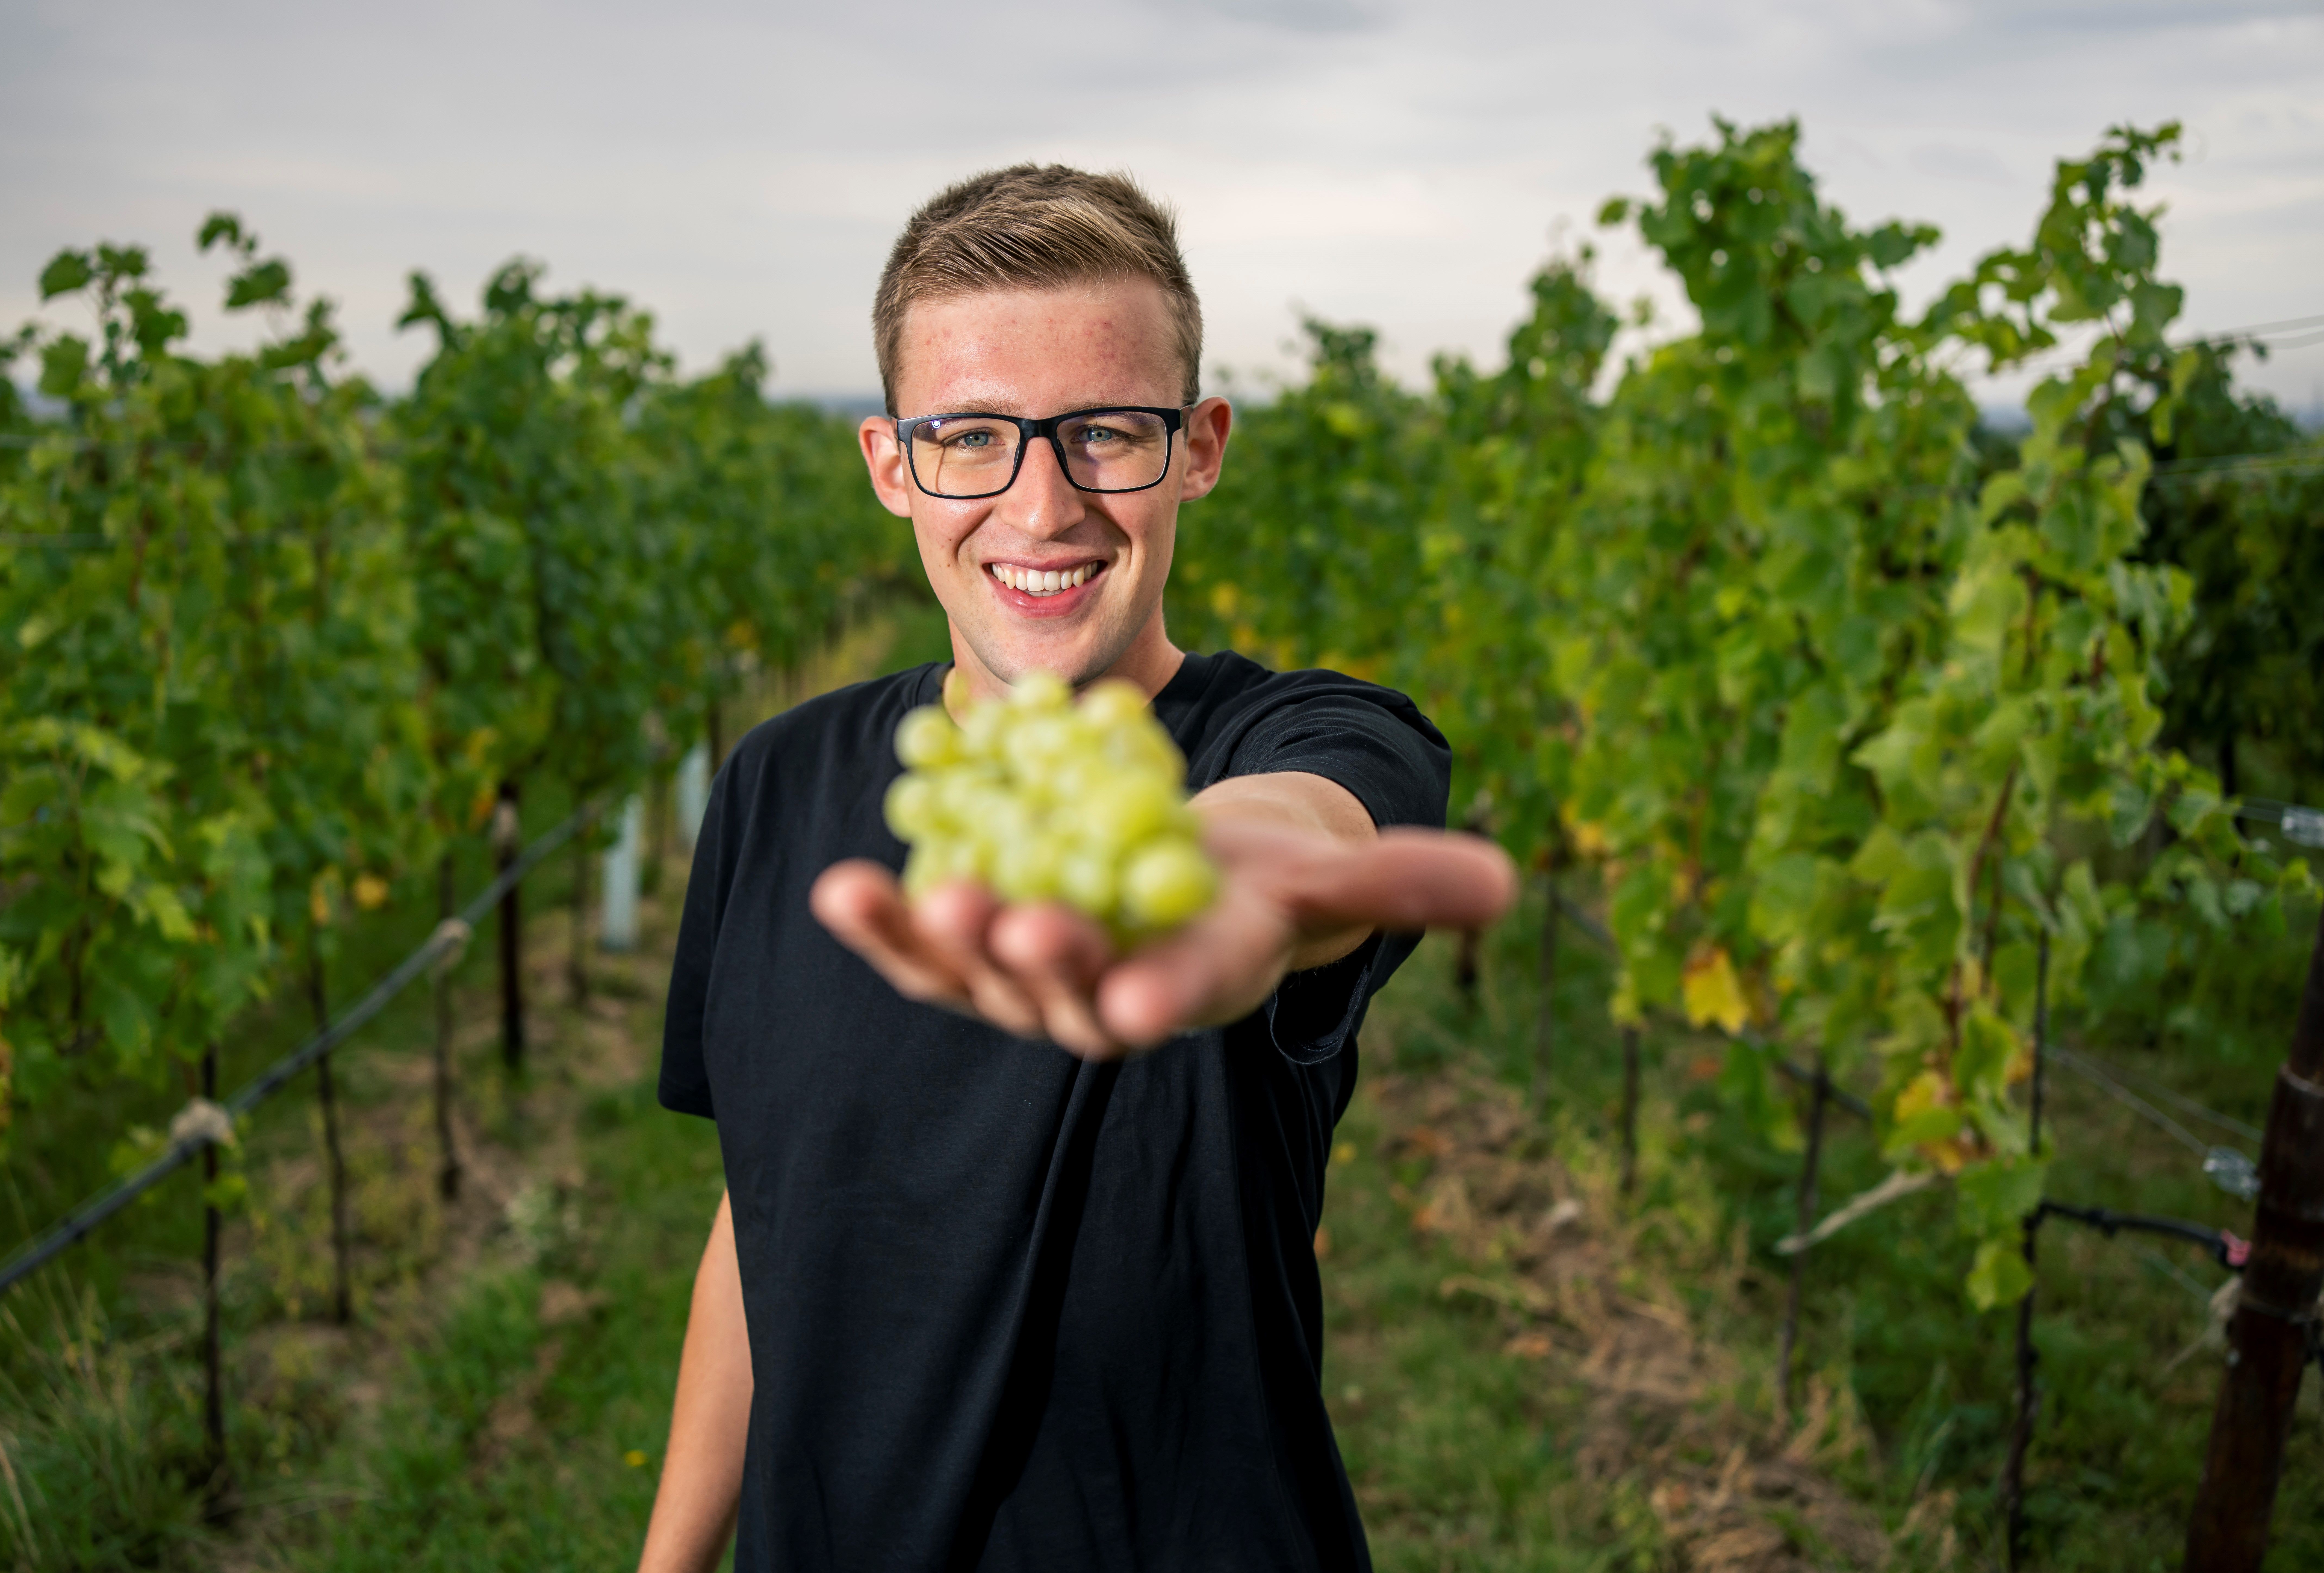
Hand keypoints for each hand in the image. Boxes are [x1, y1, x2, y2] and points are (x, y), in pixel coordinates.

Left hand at [809, 816, 1515, 1057]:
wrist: (1180, 880)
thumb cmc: (1263, 881)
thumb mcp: (1332, 877)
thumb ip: (1406, 885)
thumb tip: (1508, 887)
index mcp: (1190, 982)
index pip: (1179, 996)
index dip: (1163, 995)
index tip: (1138, 998)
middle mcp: (1104, 1001)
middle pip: (1067, 991)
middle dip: (1039, 962)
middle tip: (1009, 920)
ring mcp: (1030, 986)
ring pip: (983, 977)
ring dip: (943, 943)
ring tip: (910, 895)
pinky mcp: (971, 952)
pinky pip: (923, 948)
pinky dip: (882, 923)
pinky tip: (840, 884)